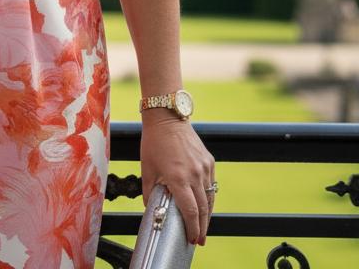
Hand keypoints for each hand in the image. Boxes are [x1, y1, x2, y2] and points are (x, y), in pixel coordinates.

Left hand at [139, 112, 215, 245]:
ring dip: (208, 215)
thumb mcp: (147, 168)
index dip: (192, 228)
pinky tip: (204, 205)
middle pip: (203, 208)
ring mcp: (204, 167)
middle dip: (202, 227)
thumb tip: (150, 208)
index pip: (190, 210)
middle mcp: (194, 173)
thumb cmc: (154, 142)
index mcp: (177, 177)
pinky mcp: (209, 161)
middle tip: (199, 240)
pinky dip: (209, 197)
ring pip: (210, 198)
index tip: (192, 239)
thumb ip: (149, 191)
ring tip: (203, 227)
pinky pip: (211, 184)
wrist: (167, 117)